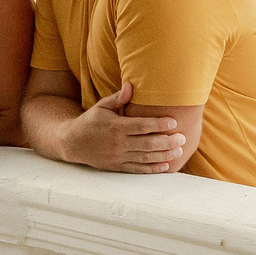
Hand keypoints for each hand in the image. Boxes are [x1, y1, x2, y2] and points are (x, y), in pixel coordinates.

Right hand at [62, 82, 188, 173]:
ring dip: (164, 155)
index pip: (141, 126)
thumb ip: (118, 98)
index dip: (158, 124)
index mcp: (116, 127)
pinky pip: (138, 169)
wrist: (73, 143)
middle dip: (167, 141)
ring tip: (179, 151)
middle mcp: (118, 143)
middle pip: (147, 143)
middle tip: (182, 138)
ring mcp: (118, 157)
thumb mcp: (101, 107)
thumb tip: (131, 85)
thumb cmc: (90, 121)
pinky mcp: (117, 166)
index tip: (173, 122)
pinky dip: (152, 169)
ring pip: (145, 158)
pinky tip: (165, 166)